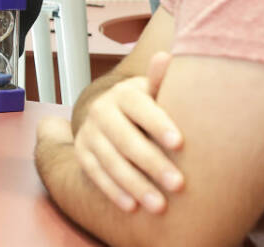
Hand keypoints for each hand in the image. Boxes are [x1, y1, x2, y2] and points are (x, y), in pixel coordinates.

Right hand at [72, 52, 184, 212]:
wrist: (109, 115)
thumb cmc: (145, 107)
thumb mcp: (152, 92)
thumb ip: (160, 81)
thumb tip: (165, 56)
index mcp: (123, 94)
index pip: (141, 109)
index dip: (160, 125)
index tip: (181, 144)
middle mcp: (101, 111)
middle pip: (127, 140)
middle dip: (153, 164)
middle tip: (179, 185)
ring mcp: (89, 133)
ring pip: (111, 161)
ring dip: (136, 185)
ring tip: (160, 206)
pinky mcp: (82, 153)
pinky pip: (96, 175)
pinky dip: (114, 192)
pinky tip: (133, 207)